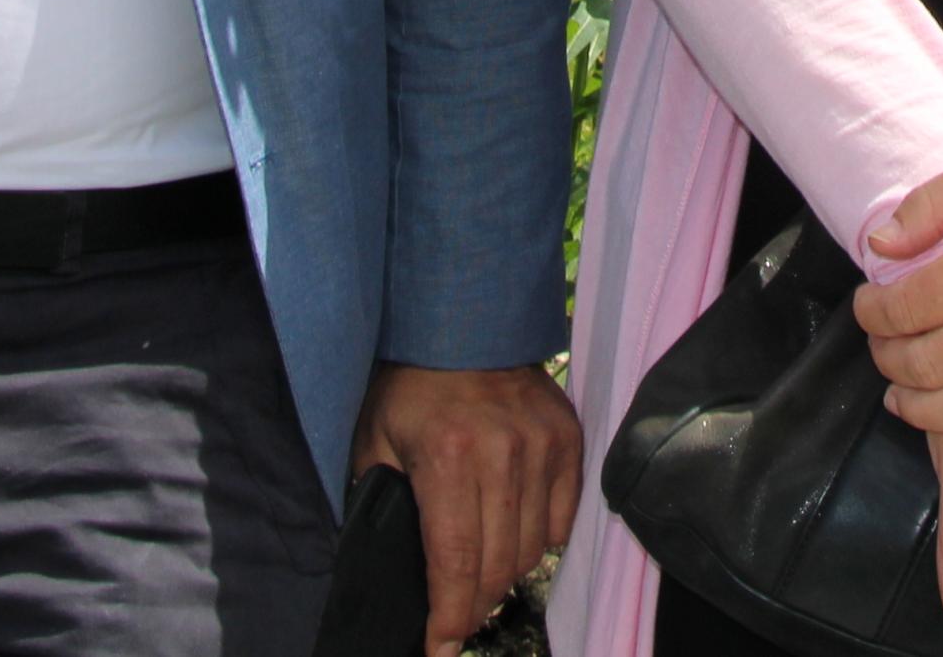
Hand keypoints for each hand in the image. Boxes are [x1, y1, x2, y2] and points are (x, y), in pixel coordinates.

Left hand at [352, 360, 581, 655]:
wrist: (464, 319)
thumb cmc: (408, 386)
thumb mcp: (374, 441)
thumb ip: (378, 503)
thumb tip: (383, 568)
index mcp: (446, 458)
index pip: (454, 563)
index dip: (448, 617)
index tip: (439, 648)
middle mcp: (500, 454)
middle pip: (497, 566)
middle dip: (472, 606)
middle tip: (454, 618)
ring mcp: (541, 445)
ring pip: (532, 549)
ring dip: (505, 576)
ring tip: (480, 578)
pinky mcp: (568, 438)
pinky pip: (563, 520)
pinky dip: (540, 540)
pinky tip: (513, 537)